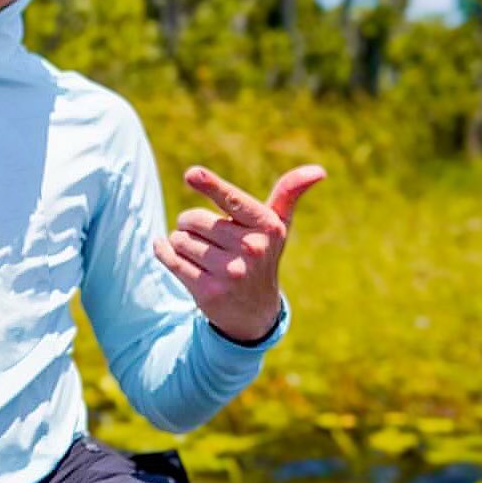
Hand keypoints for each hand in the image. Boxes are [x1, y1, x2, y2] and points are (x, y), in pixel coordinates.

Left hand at [153, 164, 325, 342]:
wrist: (255, 312)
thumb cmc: (261, 255)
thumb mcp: (277, 226)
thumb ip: (289, 193)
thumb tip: (318, 170)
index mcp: (266, 226)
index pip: (232, 200)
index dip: (211, 185)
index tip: (191, 173)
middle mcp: (251, 248)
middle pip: (193, 219)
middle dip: (191, 224)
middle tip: (208, 238)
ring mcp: (230, 271)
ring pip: (179, 239)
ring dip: (180, 242)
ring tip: (201, 254)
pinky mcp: (208, 290)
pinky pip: (170, 259)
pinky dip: (163, 252)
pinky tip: (170, 253)